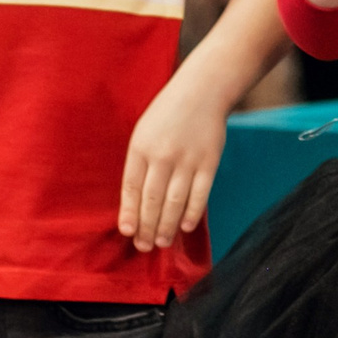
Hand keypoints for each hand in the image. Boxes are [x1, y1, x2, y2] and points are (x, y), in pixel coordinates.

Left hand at [118, 70, 227, 253]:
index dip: (129, 213)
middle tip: (144, 246)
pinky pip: (199, 194)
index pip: (132, 188)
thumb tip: (135, 203)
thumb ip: (139, 163)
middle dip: (146, 227)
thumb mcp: (144, 132)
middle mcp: (163, 155)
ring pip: (175, 202)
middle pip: (152, 200)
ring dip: (167, 226)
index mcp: (141, 147)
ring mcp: (188, 160)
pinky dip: (192, 213)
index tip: (128, 232)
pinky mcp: (209, 162)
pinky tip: (186, 226)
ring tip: (161, 241)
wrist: (202, 91)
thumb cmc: (168, 114)